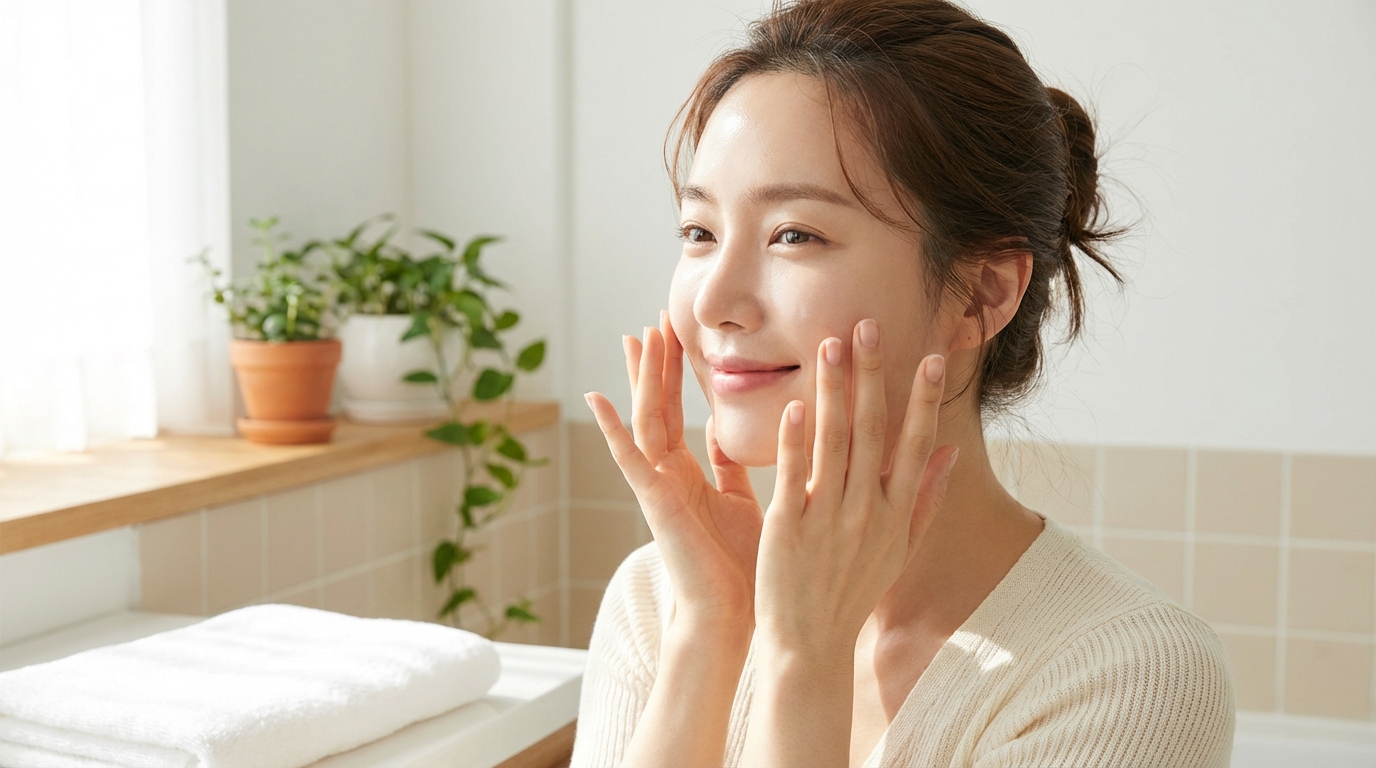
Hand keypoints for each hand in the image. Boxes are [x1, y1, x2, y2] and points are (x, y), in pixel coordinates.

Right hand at [583, 312, 763, 633]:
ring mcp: (656, 488)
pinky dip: (612, 429)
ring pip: (644, 422)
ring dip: (641, 380)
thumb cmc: (740, 567)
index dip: (672, 373)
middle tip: (654, 320)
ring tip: (638, 338)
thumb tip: (720, 430)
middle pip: (654, 408)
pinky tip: (596, 397)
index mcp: (686, 475)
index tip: (672, 333)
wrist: (732, 616)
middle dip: (654, 365)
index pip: (674, 411)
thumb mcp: (739, 502)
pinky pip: (629, 459)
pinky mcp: (654, 503)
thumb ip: (726, 467)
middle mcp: (666, 476)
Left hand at [754, 318, 957, 655]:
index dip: (925, 400)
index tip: (934, 357)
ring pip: (834, 441)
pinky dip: (796, 440)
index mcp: (895, 513)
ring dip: (833, 390)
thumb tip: (949, 453)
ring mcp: (828, 517)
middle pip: (873, 430)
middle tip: (868, 325)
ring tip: (829, 344)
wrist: (810, 644)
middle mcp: (867, 510)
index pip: (917, 444)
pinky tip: (796, 405)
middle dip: (872, 375)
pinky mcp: (788, 528)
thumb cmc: (852, 594)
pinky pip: (795, 475)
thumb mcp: (899, 551)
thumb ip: (926, 500)